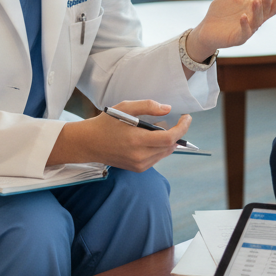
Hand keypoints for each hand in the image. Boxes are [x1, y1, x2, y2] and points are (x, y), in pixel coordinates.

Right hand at [47, 99, 189, 170]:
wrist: (89, 143)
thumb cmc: (106, 123)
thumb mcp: (125, 107)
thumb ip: (148, 106)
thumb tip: (168, 109)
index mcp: (137, 140)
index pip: (170, 138)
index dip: (182, 127)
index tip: (187, 117)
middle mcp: (140, 156)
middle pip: (170, 146)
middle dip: (177, 132)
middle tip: (175, 120)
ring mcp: (139, 164)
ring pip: (166, 153)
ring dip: (169, 141)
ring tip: (161, 129)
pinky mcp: (138, 168)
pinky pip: (157, 158)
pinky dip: (160, 148)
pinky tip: (152, 139)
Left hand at [184, 0, 275, 61]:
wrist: (206, 27)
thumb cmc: (223, 10)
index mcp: (256, 10)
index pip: (272, 5)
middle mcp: (255, 21)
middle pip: (267, 13)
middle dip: (267, 4)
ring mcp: (247, 30)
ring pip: (256, 22)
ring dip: (257, 12)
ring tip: (256, 0)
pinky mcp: (237, 38)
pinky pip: (244, 32)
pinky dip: (244, 24)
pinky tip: (242, 16)